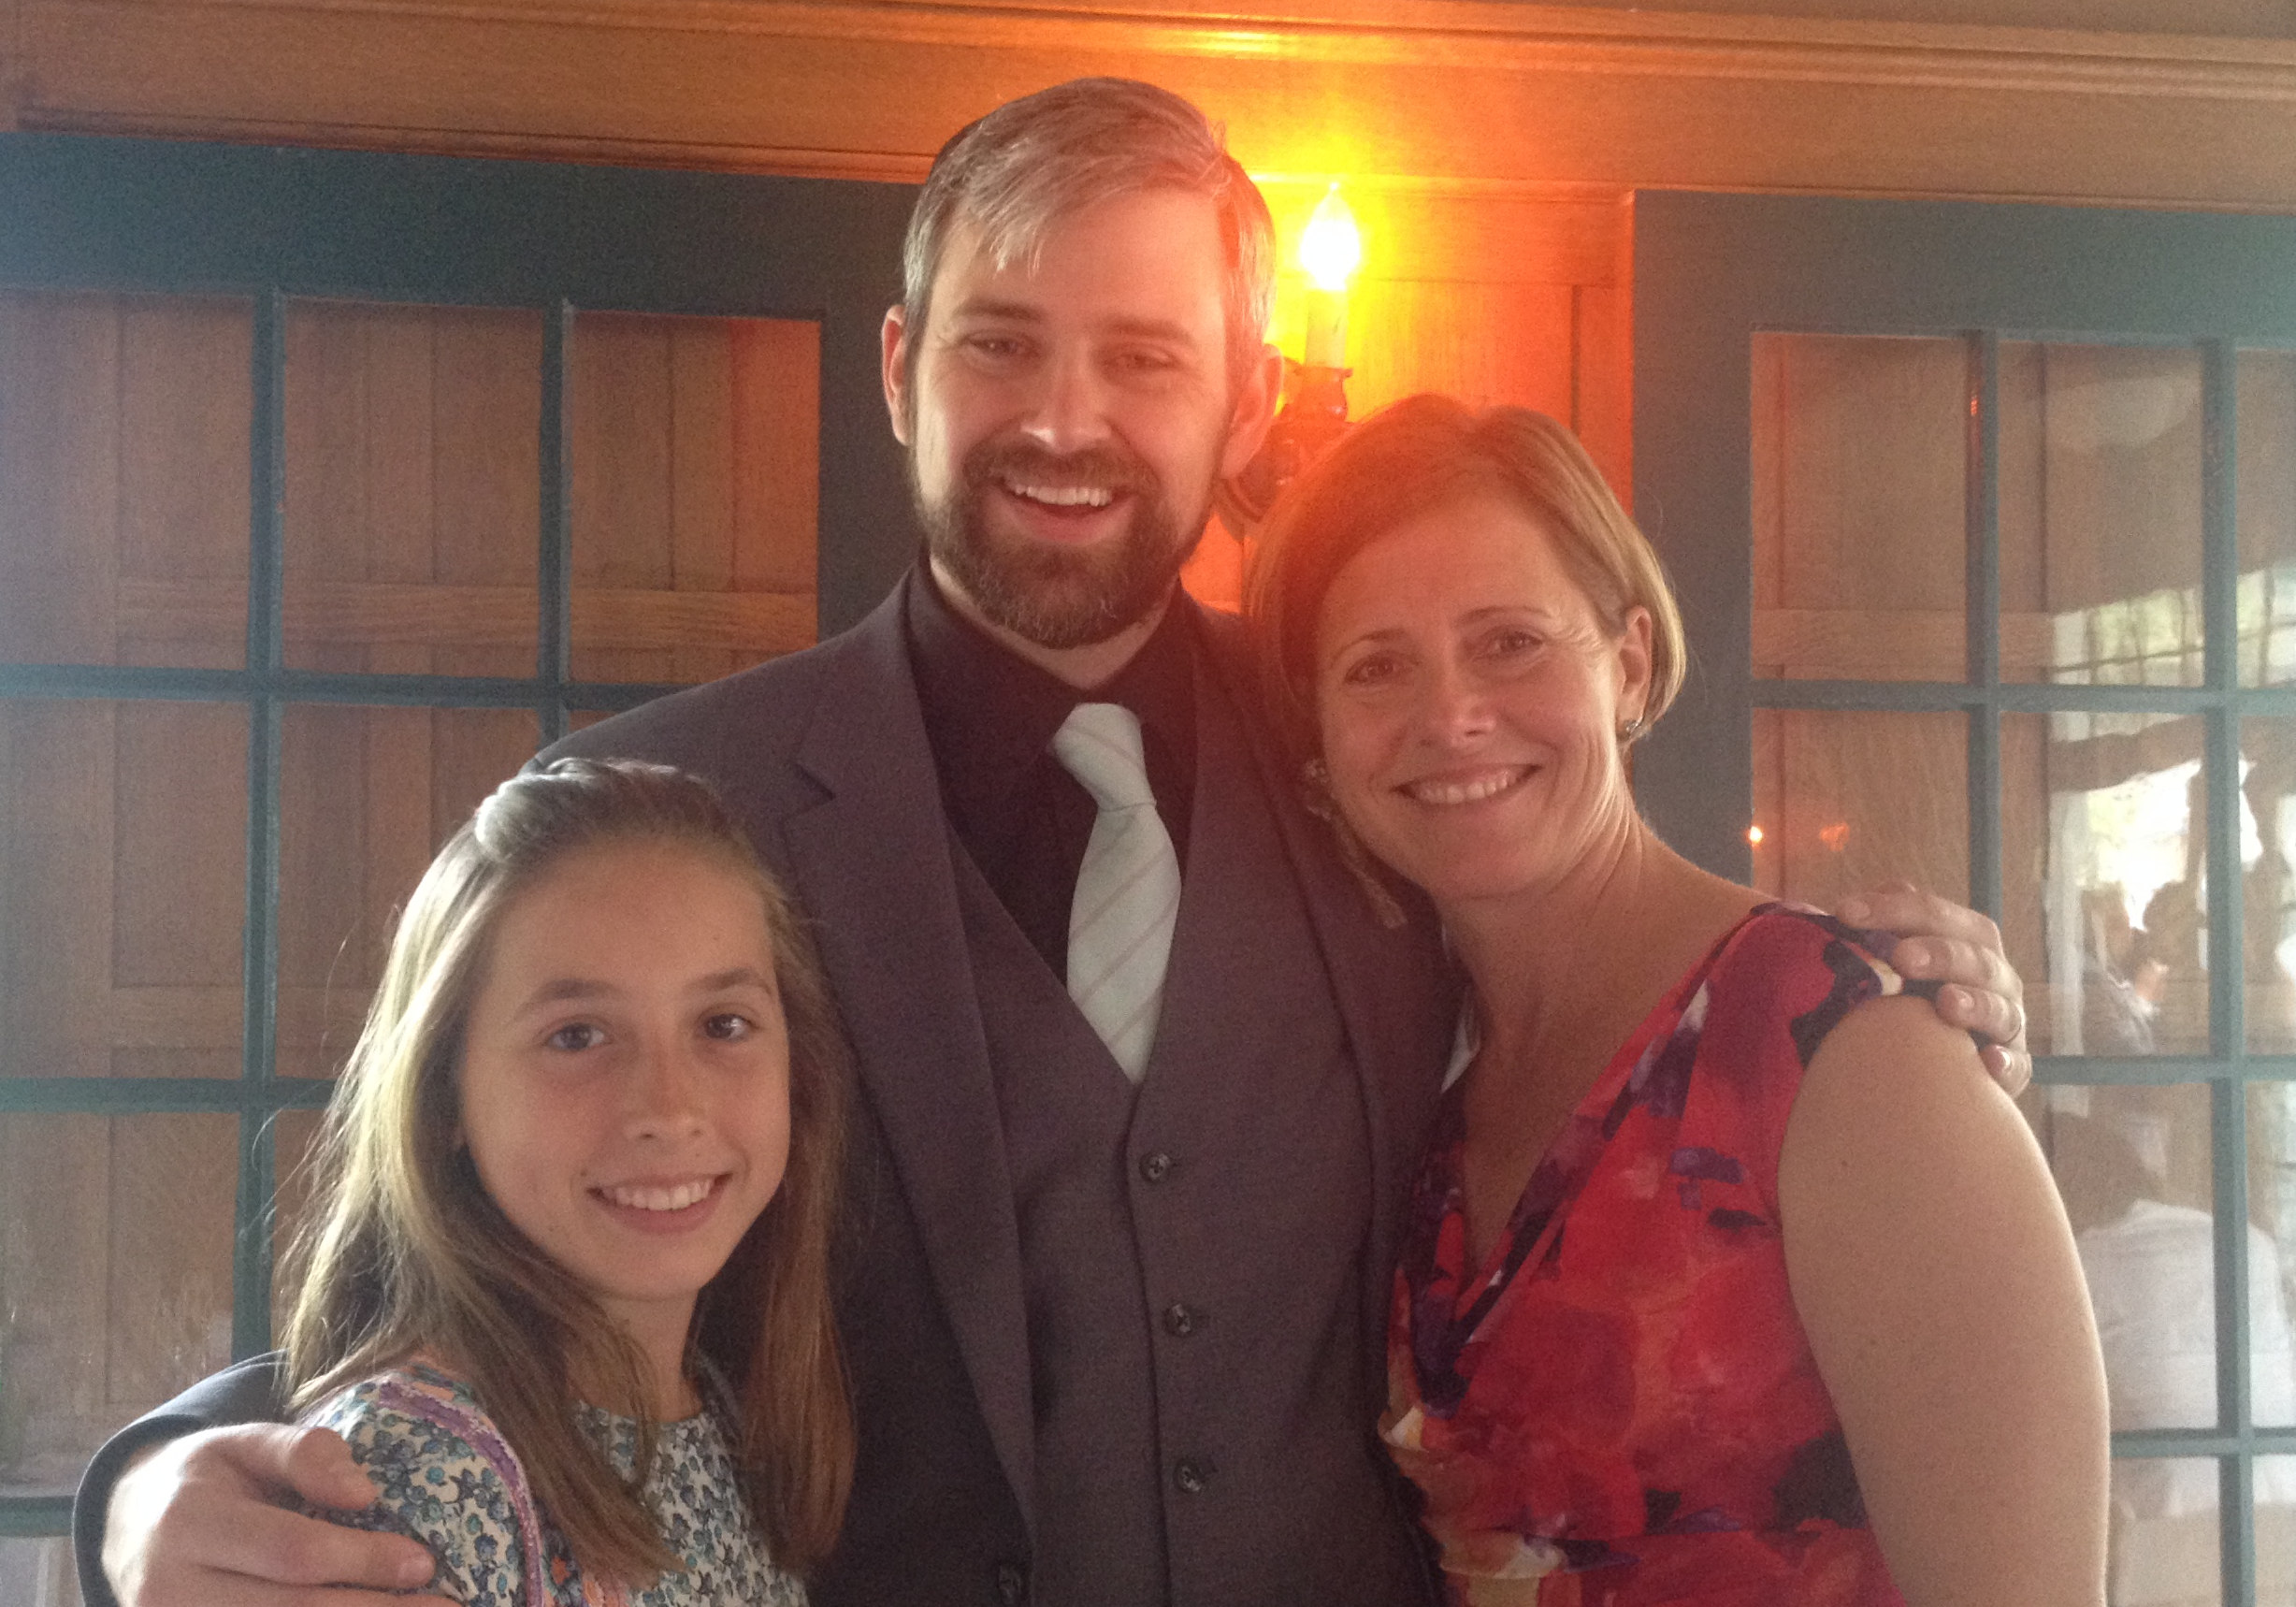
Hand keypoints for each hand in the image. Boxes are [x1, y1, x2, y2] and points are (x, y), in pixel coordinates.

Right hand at [105, 1424, 445, 1606]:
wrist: (129, 1526)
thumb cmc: (206, 1478)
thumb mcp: (245, 1441)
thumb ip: (304, 1453)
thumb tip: (364, 1494)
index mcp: (189, 1522)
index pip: (292, 1552)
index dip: (362, 1561)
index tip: (423, 1561)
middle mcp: (170, 1590)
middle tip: (444, 1606)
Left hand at [1836, 879, 2029, 1096]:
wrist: (1930, 1064)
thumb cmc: (1904, 998)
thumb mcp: (1887, 961)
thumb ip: (1871, 933)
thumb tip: (1831, 907)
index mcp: (1963, 939)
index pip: (1934, 914)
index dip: (1892, 909)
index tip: (1844, 912)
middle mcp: (1991, 976)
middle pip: (1974, 956)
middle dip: (1939, 953)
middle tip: (1901, 958)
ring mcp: (2005, 1020)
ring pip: (1999, 1007)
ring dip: (1975, 1003)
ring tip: (1946, 1003)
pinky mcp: (2012, 1066)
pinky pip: (2016, 1065)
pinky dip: (2006, 1062)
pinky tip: (1988, 1061)